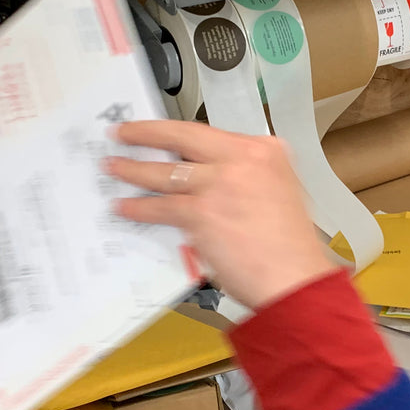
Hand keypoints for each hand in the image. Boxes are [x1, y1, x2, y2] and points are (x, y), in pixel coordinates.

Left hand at [104, 120, 339, 311]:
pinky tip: (125, 208)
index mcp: (265, 150)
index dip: (176, 131)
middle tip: (122, 133)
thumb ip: (247, 176)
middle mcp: (242, 159)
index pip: (209, 133)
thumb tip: (207, 176)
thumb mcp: (279, 191)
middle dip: (145, 133)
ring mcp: (219, 184)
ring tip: (114, 169)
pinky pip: (161, 207)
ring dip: (133, 170)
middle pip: (182, 136)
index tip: (159, 131)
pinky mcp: (202, 213)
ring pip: (165, 172)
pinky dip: (139, 208)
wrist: (295, 278)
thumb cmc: (289, 246)